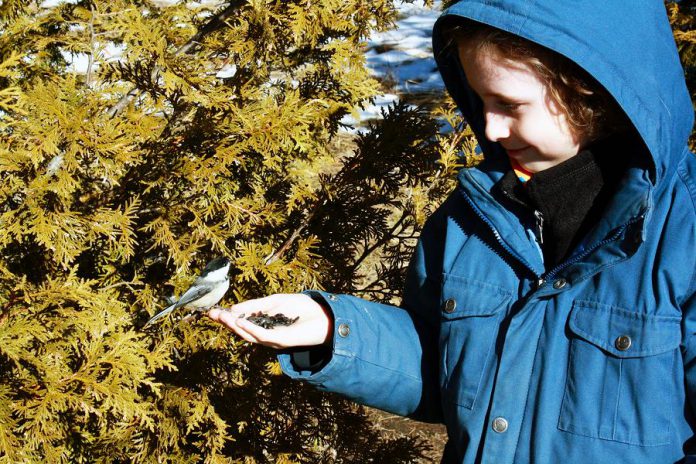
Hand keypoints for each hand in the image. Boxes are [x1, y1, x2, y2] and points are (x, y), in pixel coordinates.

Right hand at [207, 293, 332, 348]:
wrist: (324, 316)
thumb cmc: (302, 308)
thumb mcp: (275, 302)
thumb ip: (256, 306)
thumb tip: (233, 309)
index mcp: (263, 324)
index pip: (241, 322)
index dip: (227, 317)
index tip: (213, 310)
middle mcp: (266, 334)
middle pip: (242, 330)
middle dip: (227, 322)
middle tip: (212, 314)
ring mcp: (273, 339)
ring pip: (249, 335)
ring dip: (235, 326)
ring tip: (223, 317)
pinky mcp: (282, 341)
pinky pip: (263, 336)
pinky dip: (251, 329)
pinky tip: (242, 322)